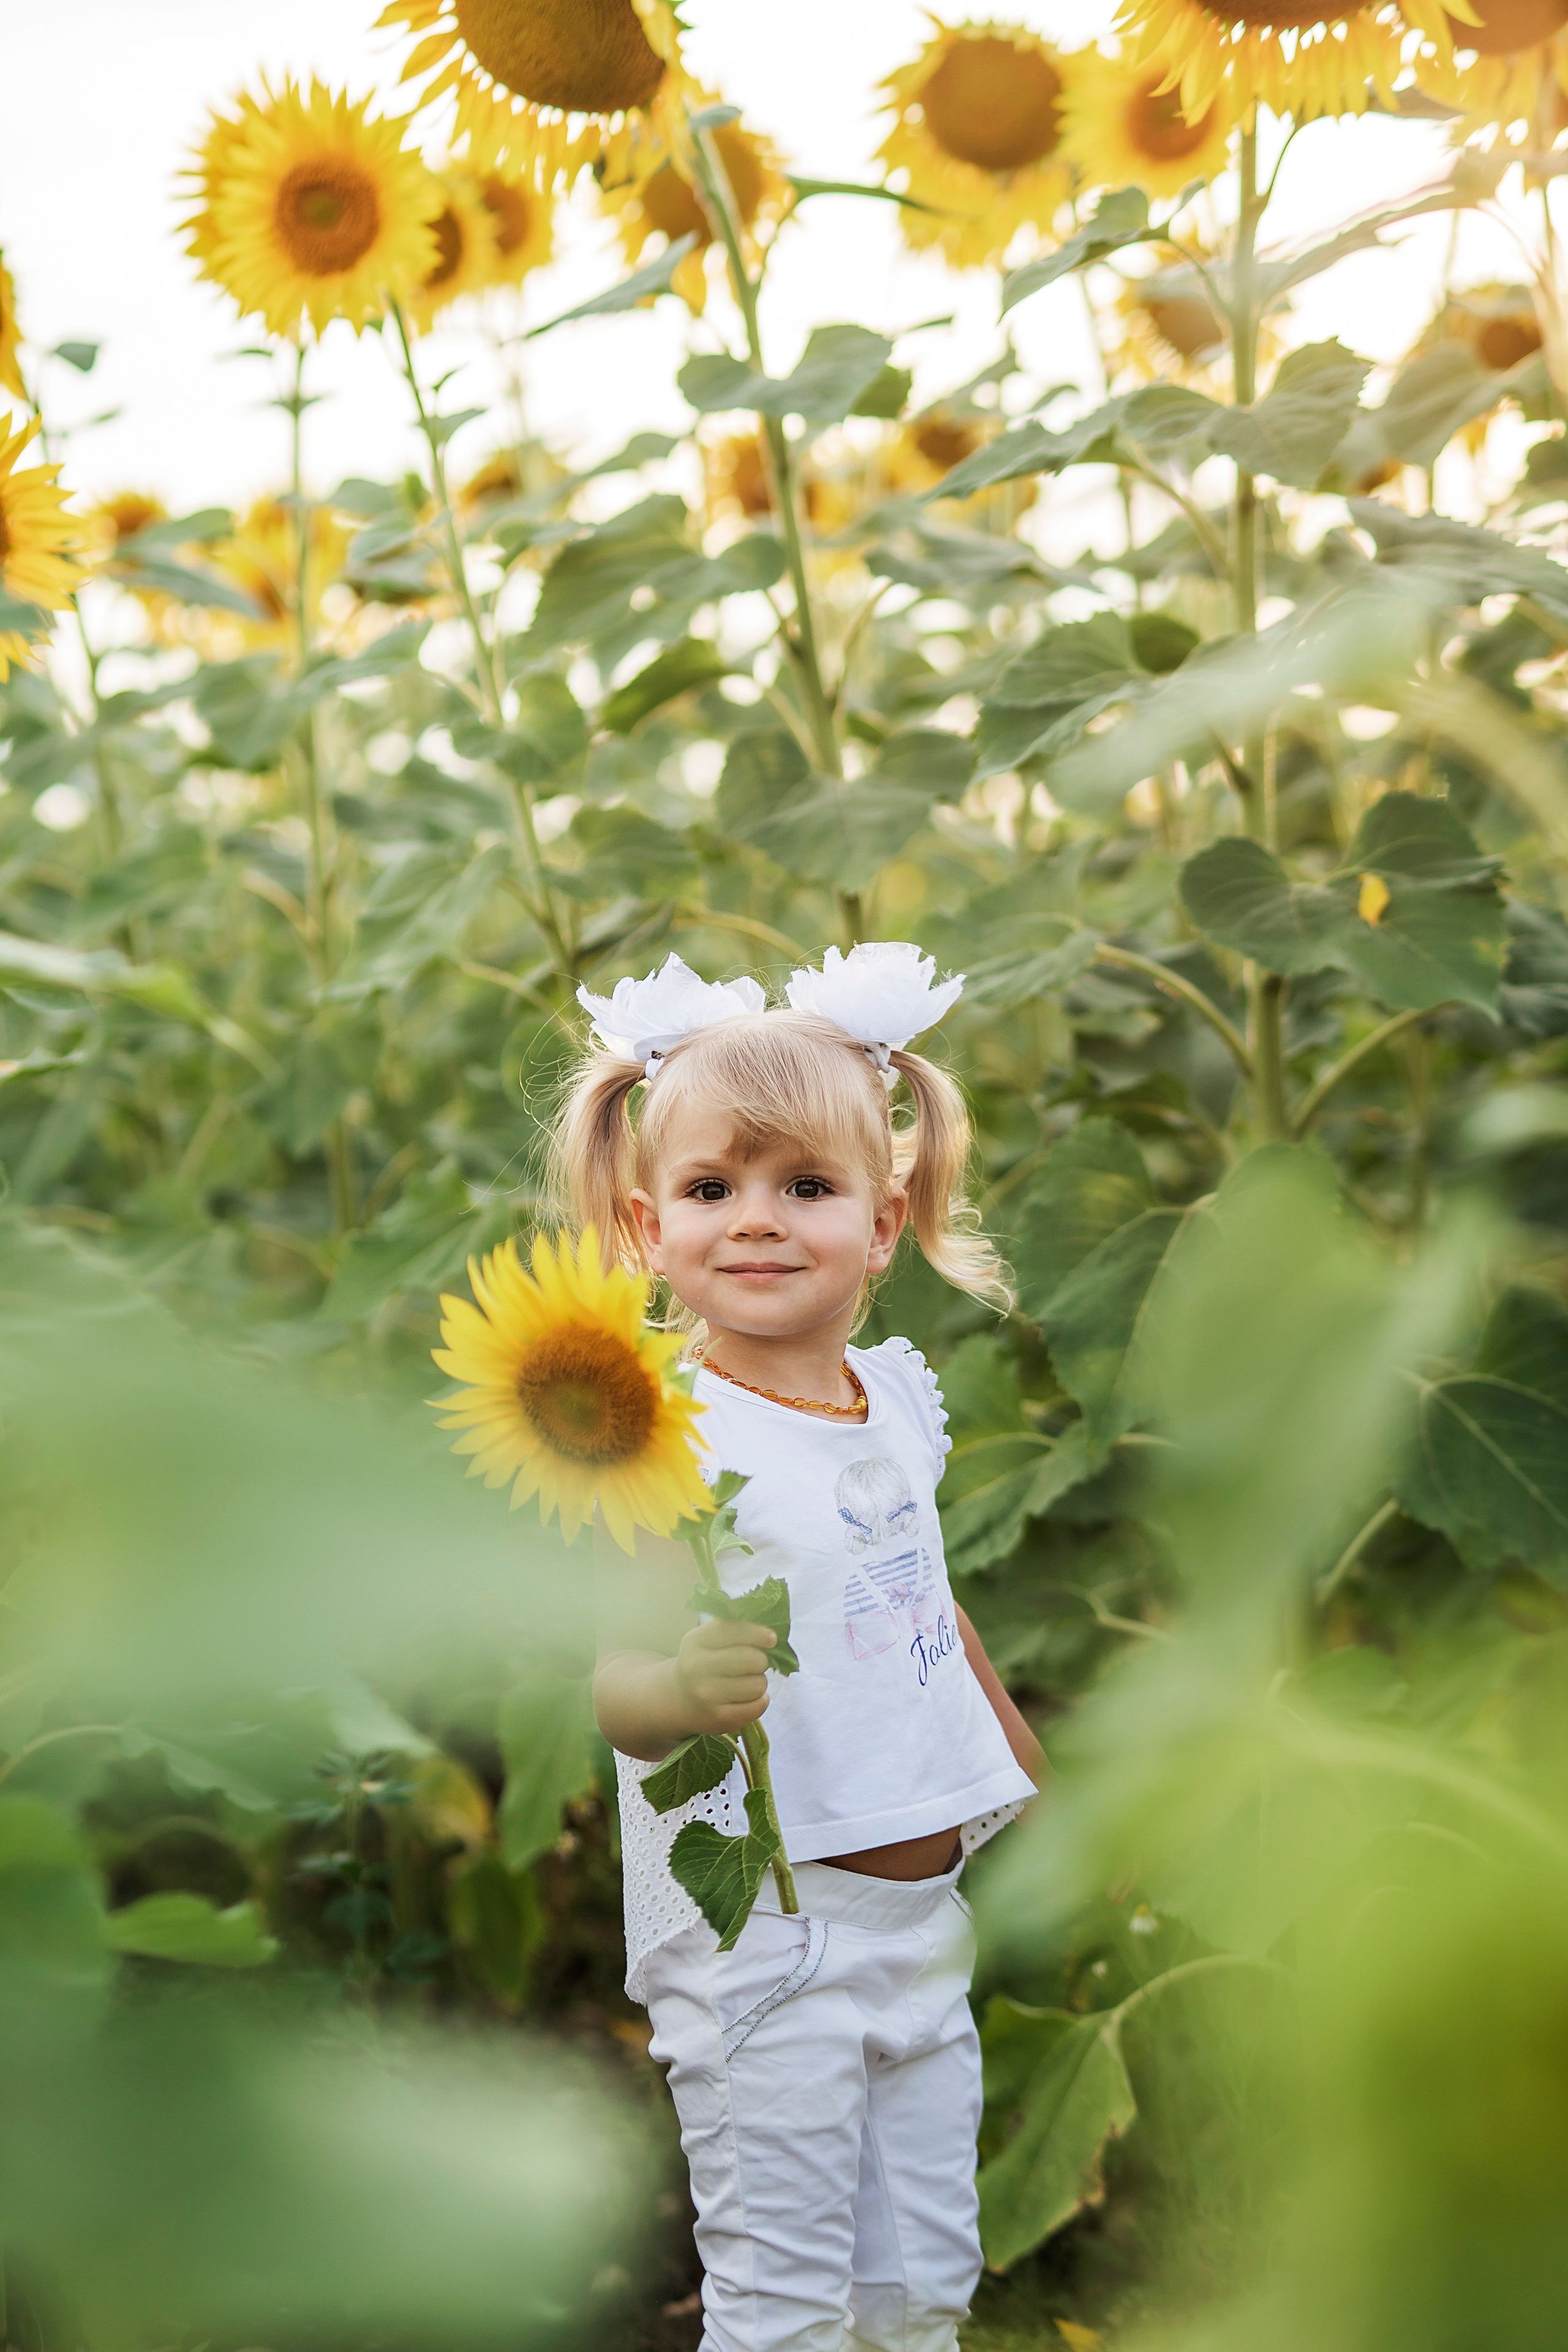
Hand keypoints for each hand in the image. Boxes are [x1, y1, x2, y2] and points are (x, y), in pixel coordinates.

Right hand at [673, 1616, 775, 1735]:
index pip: (735, 1630)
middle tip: (755, 1664)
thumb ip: (733, 1628)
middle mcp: (697, 1667)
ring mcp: (706, 1695)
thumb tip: (769, 1630)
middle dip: (761, 1661)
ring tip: (747, 1682)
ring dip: (759, 1682)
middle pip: (752, 1659)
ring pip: (758, 1684)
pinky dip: (760, 1701)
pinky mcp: (718, 1718)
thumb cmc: (702, 1662)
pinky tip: (750, 1698)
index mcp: (696, 1641)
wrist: (678, 1699)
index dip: (758, 1634)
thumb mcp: (707, 1639)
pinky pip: (757, 1707)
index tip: (771, 1639)